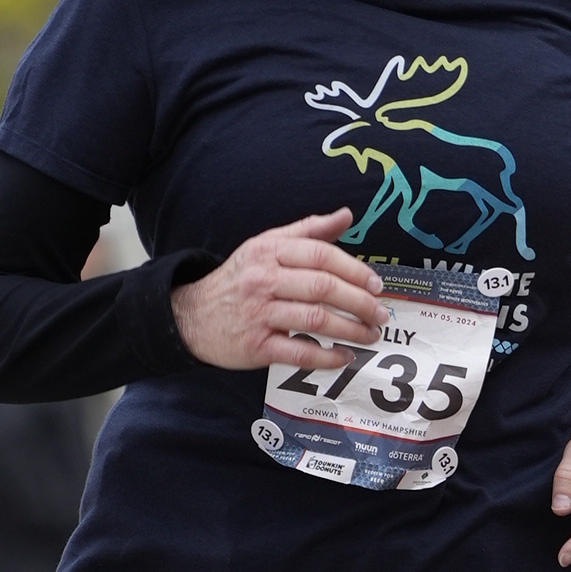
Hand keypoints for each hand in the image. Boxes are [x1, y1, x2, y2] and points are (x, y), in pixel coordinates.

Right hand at [171, 209, 385, 370]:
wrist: (191, 316)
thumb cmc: (238, 279)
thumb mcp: (265, 245)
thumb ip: (308, 230)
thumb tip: (346, 215)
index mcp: (269, 251)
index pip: (320, 255)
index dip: (354, 270)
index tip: (376, 284)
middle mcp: (263, 280)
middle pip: (322, 288)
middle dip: (359, 302)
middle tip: (380, 313)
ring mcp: (258, 314)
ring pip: (314, 319)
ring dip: (350, 329)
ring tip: (370, 334)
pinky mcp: (256, 346)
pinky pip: (299, 351)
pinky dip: (327, 356)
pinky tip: (344, 356)